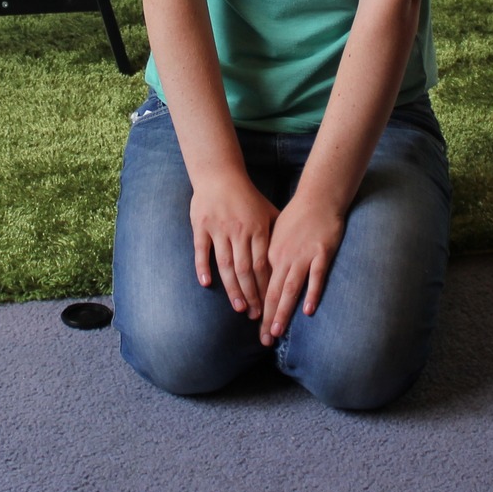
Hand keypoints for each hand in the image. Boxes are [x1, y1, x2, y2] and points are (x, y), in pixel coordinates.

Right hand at [190, 177, 277, 319]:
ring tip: (238, 308)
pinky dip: (203, 268)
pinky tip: (206, 285)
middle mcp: (239, 231)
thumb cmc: (246, 196)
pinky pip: (201, 251)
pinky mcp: (201, 226)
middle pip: (246, 269)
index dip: (266, 287)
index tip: (269, 306)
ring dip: (232, 288)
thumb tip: (291, 254)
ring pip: (226, 264)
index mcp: (257, 229)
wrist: (219, 175)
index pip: (263, 264)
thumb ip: (277, 232)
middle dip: (251, 294)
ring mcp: (219, 229)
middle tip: (255, 315)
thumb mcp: (267, 211)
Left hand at [260, 197, 345, 343]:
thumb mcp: (276, 235)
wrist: (318, 197)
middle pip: (273, 292)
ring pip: (290, 289)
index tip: (257, 327)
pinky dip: (312, 294)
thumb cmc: (297, 216)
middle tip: (264, 340)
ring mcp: (303, 256)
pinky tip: (308, 311)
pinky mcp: (322, 253)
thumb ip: (271, 256)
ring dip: (283, 312)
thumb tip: (264, 277)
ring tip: (278, 332)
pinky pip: (316, 277)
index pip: (262, 287)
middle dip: (268, 318)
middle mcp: (284, 257)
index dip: (259, 308)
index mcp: (271, 253)